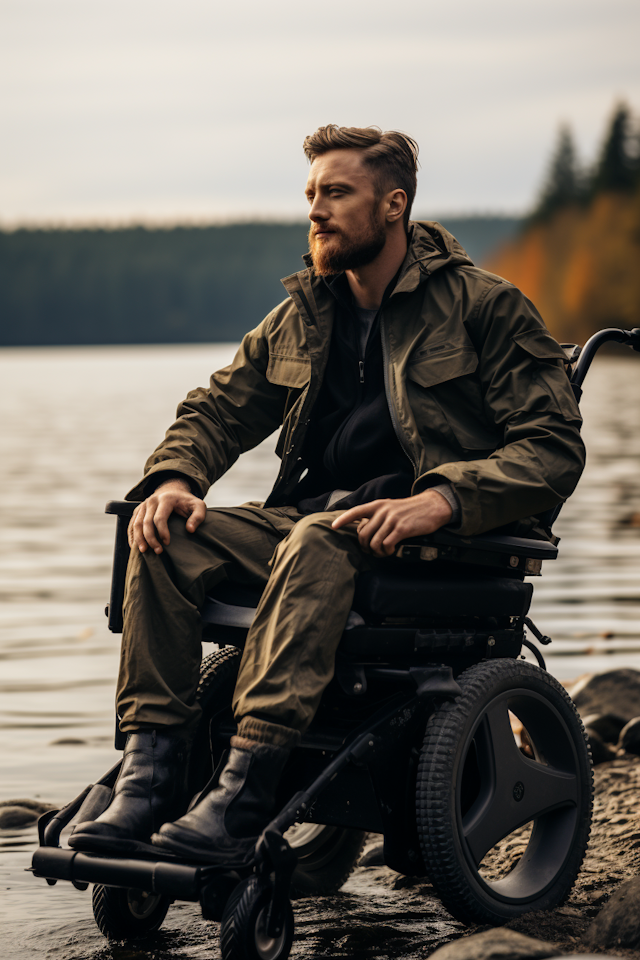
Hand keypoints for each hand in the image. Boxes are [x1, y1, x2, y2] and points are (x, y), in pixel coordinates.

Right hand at [128, 478, 206, 553]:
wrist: (173, 490)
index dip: (162, 532)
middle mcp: (151, 501)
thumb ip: (198, 516)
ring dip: (139, 539)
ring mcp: (143, 505)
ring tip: (144, 551)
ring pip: (136, 524)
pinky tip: (135, 546)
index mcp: (165, 499)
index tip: (167, 543)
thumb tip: (190, 530)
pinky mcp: (138, 510)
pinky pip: (131, 524)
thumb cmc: (186, 502)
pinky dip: (132, 536)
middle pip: (146, 522)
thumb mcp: (198, 505)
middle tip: (158, 551)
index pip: (159, 518)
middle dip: (150, 538)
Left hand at [331, 489, 452, 557]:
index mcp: (378, 505)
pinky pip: (386, 545)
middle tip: (372, 550)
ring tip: (382, 552)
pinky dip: (387, 551)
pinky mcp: (402, 529)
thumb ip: (378, 516)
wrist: (432, 506)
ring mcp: (392, 519)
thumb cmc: (410, 510)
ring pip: (374, 542)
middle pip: (364, 534)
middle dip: (365, 546)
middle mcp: (383, 511)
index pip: (356, 511)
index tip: (333, 526)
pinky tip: (391, 551)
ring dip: (377, 551)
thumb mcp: (391, 507)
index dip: (343, 520)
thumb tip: (364, 530)